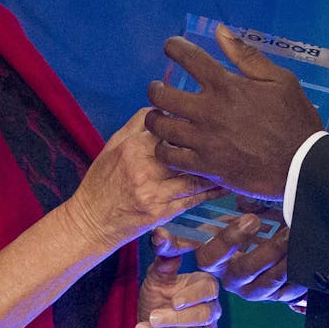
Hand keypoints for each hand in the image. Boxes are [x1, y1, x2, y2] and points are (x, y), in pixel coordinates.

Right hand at [62, 109, 224, 253]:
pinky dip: (212, 190)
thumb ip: (136, 125)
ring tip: (237, 156)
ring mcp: (155, 193)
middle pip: (187, 150)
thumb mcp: (112, 146)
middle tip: (235, 132)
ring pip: (195, 175)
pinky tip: (227, 182)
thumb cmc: (101, 181)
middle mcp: (145, 168)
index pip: (169, 126)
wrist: (91, 222)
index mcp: (132, 147)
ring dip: (218, 166)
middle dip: (211, 141)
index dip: (191, 120)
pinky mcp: (162, 213)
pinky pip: (194, 198)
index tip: (211, 114)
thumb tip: (161, 105)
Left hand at [135, 228, 221, 327]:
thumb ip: (163, 255)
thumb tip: (159, 233)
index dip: (193, 296)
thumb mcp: (157, 275)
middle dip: (173, 319)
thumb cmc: (156, 295)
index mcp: (206, 286)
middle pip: (202, 316)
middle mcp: (212, 310)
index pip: (209, 289)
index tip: (173, 301)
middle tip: (150, 317)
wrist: (147, 325)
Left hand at [146, 24, 322, 199]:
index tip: (171, 47)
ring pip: (159, 126)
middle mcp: (208, 111)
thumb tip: (220, 31)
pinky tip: (169, 144)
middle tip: (159, 88)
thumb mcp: (279, 79)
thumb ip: (246, 55)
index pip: (188, 57)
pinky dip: (163, 148)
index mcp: (226, 85)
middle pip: (162, 94)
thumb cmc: (294, 119)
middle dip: (155, 88)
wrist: (302, 165)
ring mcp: (204, 141)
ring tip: (159, 116)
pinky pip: (169, 156)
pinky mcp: (205, 166)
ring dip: (154, 118)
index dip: (174, 48)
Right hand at [194, 214, 306, 303]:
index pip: (209, 257)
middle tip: (286, 231)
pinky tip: (307, 258)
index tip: (252, 219)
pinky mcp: (276, 295)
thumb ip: (242, 203)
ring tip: (299, 239)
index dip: (228, 239)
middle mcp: (232, 278)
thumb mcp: (245, 209)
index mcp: (216, 258)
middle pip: (244, 270)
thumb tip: (242, 184)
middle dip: (268, 249)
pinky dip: (300, 274)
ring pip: (269, 281)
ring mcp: (255, 290)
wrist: (277, 240)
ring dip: (286, 260)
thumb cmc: (256, 222)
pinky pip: (289, 290)